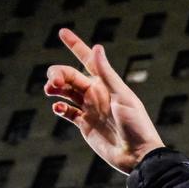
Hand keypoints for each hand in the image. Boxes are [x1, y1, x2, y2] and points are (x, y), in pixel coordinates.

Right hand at [45, 28, 164, 173]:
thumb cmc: (136, 125)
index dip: (76, 45)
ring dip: (54, 88)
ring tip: (50, 91)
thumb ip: (107, 74)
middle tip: (53, 82)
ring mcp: (90, 109)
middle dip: (58, 74)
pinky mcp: (85, 125)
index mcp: (106, 84)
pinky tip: (58, 108)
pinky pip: (67, 112)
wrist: (137, 155)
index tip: (62, 31)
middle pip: (70, 75)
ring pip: (65, 92)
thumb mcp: (122, 97)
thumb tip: (96, 47)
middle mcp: (96, 94)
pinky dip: (59, 108)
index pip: (88, 59)